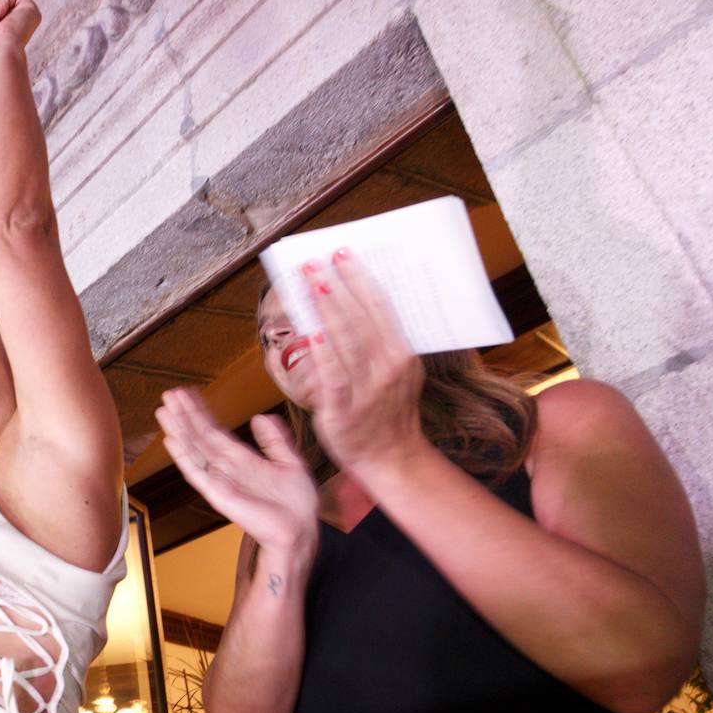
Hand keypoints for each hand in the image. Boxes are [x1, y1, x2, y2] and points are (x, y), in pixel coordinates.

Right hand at [156, 389, 318, 558]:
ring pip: (193, 450)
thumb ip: (275, 440)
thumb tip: (261, 417)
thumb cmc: (296, 504)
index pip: (214, 431)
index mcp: (241, 459)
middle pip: (199, 437)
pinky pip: (196, 473)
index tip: (188, 394)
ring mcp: (220, 480)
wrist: (300, 530)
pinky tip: (172, 439)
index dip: (201, 412)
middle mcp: (226, 468)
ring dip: (178, 430)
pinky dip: (183, 456)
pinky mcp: (218, 494)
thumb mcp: (290, 461)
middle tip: (169, 394)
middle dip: (184, 415)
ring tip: (164, 410)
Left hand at [299, 250, 426, 476]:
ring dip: (326, 308)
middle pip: (360, 318)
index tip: (342, 253)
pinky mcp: (343, 410)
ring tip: (310, 281)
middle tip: (316, 261)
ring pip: (346, 341)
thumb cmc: (389, 411)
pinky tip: (311, 329)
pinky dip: (323, 351)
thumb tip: (359, 302)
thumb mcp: (399, 373)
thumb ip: (383, 342)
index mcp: (402, 355)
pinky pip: (333, 375)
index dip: (359, 278)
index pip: (380, 307)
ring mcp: (366, 390)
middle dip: (337, 286)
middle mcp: (387, 369)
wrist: (391, 459)